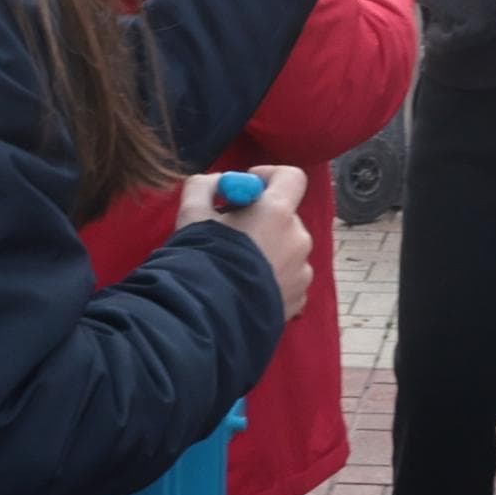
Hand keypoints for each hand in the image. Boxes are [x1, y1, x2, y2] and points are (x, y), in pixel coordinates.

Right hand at [179, 163, 310, 319]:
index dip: (268, 175)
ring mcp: (302, 272)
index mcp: (277, 213)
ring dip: (267, 250)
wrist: (207, 318)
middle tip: (231, 234)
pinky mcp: (299, 299)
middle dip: (261, 219)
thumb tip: (219, 182)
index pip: (291, 177)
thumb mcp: (192, 214)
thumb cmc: (201, 260)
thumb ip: (205, 186)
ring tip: (236, 267)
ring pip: (287, 249)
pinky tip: (246, 288)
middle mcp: (298, 239)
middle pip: (286, 216)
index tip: (246, 187)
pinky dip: (272, 278)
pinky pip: (288, 278)